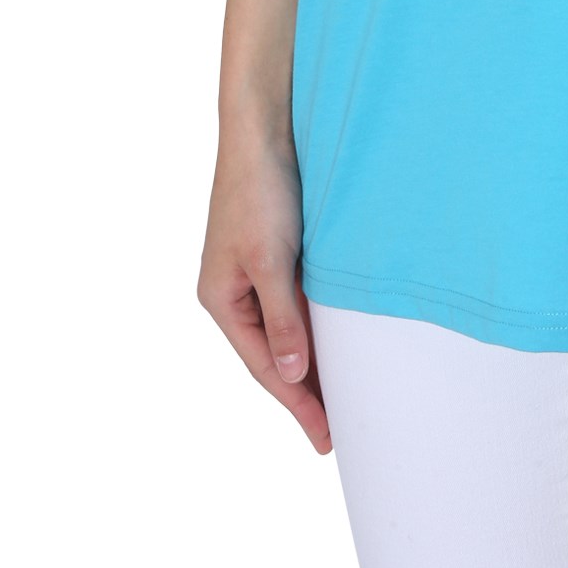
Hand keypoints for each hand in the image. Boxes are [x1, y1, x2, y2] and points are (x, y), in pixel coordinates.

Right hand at [196, 132, 330, 453]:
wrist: (266, 129)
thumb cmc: (261, 190)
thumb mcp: (271, 259)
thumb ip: (283, 318)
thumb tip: (295, 373)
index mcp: (222, 299)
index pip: (265, 367)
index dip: (297, 404)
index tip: (326, 438)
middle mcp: (235, 292)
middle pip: (275, 354)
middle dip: (306, 391)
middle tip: (340, 430)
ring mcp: (256, 272)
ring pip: (289, 329)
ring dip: (314, 359)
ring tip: (346, 396)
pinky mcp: (278, 251)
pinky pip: (299, 302)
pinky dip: (318, 324)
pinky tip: (340, 339)